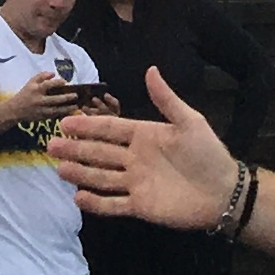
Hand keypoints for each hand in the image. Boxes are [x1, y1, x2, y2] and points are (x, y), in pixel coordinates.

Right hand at [12, 75, 86, 132]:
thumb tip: (54, 74)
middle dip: (66, 98)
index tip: (65, 82)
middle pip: (54, 99)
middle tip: (75, 95)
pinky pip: (54, 116)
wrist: (15, 110)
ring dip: (66, 108)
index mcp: (35, 90)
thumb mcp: (31, 82)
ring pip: (56, 110)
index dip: (57, 83)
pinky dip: (62, 114)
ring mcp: (41, 110)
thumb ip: (42, 76)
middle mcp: (39, 100)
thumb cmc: (25, 94)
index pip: (47, 85)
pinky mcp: (42, 118)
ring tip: (76, 106)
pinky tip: (70, 112)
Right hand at [50, 65, 234, 227]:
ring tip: (59, 168)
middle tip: (50, 144)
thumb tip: (151, 69)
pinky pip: (114, 204)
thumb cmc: (207, 153)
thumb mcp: (190, 121)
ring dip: (81, 173)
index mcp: (145, 135)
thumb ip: (167, 99)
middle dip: (76, 148)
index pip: (111, 129)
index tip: (66, 121)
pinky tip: (78, 198)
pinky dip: (96, 203)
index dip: (89, 125)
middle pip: (100, 152)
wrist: (223, 192)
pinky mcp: (140, 206)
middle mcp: (135, 158)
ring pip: (101, 177)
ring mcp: (135, 183)